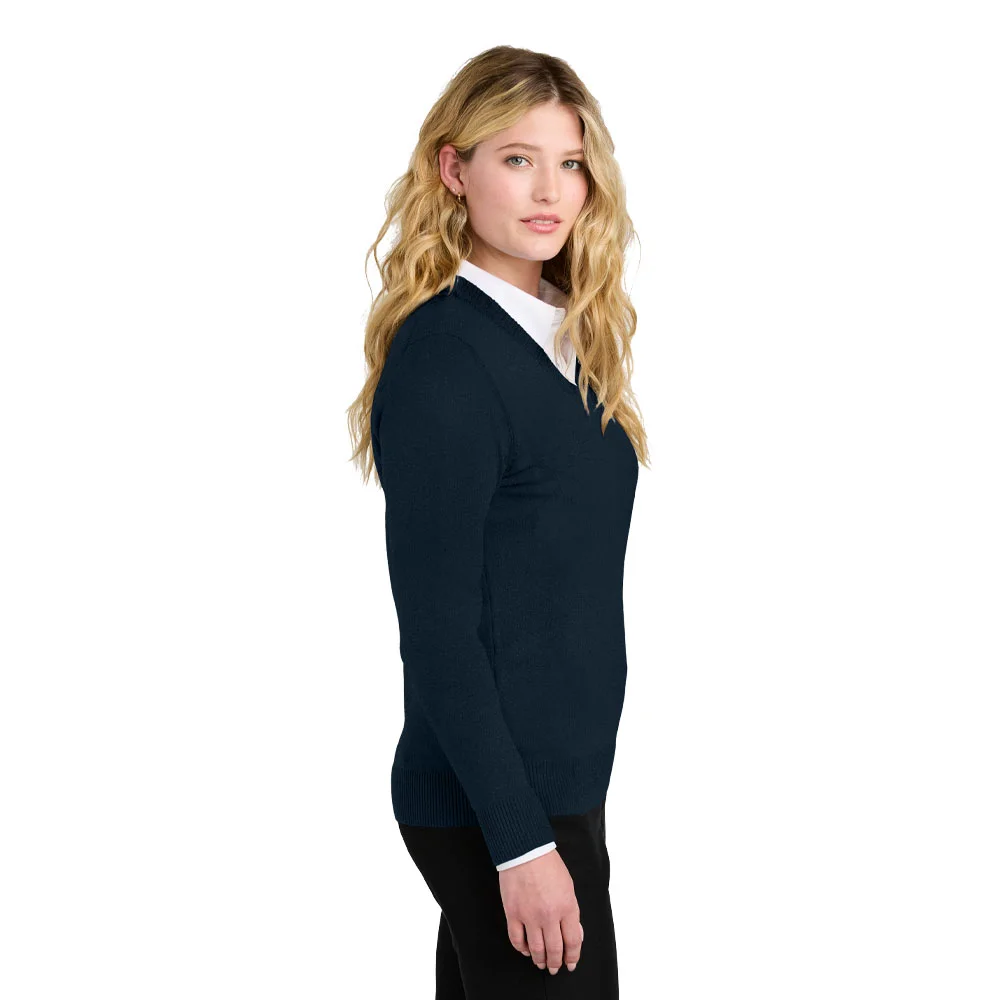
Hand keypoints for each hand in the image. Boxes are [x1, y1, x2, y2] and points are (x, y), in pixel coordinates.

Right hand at [498, 848, 583, 974]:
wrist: (525, 850)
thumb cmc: (548, 864)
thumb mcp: (569, 887)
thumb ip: (572, 912)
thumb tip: (575, 933)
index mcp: (567, 907)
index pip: (573, 942)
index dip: (572, 957)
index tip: (570, 963)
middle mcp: (549, 915)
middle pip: (554, 950)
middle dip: (555, 963)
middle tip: (554, 968)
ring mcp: (530, 916)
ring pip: (536, 949)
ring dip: (539, 960)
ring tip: (540, 963)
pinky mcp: (513, 913)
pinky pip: (517, 939)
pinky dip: (522, 949)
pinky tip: (526, 950)